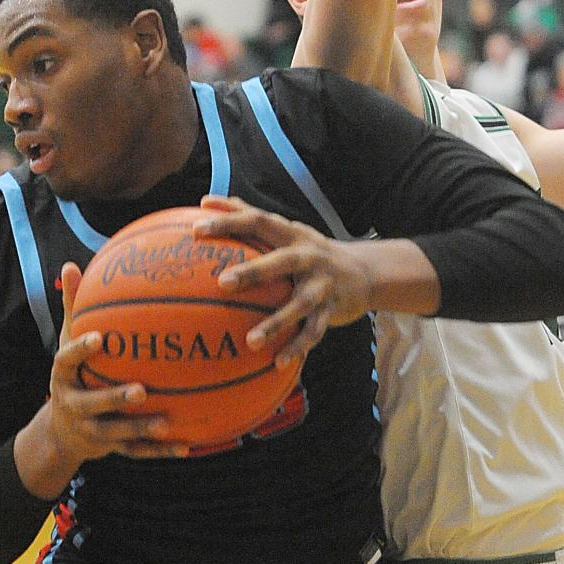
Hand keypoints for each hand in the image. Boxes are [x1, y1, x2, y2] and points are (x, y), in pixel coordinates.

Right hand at [47, 262, 188, 462]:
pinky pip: (136, 451)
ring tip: (166, 422)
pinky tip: (187, 445)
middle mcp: (74, 405)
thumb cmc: (75, 372)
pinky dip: (160, 450)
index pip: (66, 360)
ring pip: (115, 433)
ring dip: (140, 429)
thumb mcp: (68, 341)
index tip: (100, 338)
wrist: (61, 432)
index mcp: (63, 376)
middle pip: (92, 403)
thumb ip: (73, 307)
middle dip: (114, 399)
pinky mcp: (110, 448)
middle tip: (140, 390)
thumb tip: (72, 264)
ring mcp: (91, 429)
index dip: (80, 350)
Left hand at [195, 196, 372, 366]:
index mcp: (292, 234)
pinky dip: (297, 347)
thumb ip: (250, 216)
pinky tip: (277, 363)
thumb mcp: (286, 230)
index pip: (258, 221)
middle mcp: (309, 255)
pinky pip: (314, 331)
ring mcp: (323, 284)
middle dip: (253, 272)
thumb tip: (205, 200)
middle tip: (222, 283)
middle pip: (281, 261)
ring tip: (250, 342)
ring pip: (300, 305)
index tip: (197, 229)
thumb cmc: (310, 250)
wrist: (366, 271)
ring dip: (276, 323)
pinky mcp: (333, 309)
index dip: (229, 222)